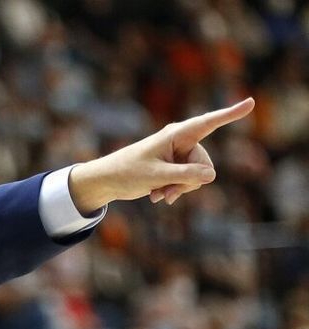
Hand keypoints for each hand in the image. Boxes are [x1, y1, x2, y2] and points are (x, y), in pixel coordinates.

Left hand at [68, 97, 255, 212]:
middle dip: (189, 182)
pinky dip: (174, 191)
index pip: (209, 123)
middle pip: (204, 164)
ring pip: (197, 177)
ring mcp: (179, 155)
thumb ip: (185, 175)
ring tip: (159, 194)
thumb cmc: (127, 172)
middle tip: (166, 191)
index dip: (231, 113)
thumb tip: (212, 175)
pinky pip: (188, 182)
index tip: (252, 101)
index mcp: (176, 134)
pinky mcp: (175, 167)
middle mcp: (181, 142)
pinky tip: (157, 196)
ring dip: (179, 189)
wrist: (108, 181)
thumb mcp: (157, 176)